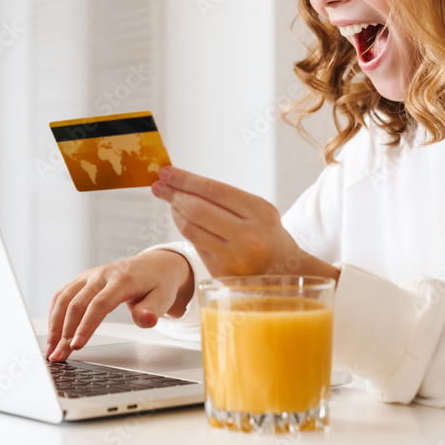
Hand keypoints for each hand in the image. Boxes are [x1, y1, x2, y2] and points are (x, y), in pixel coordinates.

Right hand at [46, 249, 193, 361]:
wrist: (155, 265)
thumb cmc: (158, 284)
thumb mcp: (163, 298)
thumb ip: (152, 310)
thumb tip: (146, 320)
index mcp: (122, 280)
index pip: (99, 304)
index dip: (86, 325)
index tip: (77, 345)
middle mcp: (102, 275)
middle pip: (76, 303)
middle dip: (65, 331)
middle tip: (59, 355)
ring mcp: (90, 276)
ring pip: (64, 298)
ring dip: (54, 324)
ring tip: (51, 348)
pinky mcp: (83, 280)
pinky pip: (62, 295)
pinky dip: (54, 314)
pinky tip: (53, 333)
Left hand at [151, 166, 338, 280]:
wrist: (284, 270)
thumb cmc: (266, 232)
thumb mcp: (257, 209)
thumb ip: (225, 198)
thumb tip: (182, 182)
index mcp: (260, 212)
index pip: (213, 189)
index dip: (185, 179)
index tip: (166, 171)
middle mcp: (248, 236)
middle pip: (198, 209)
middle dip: (174, 194)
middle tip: (160, 185)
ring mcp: (234, 258)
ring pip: (191, 229)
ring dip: (175, 212)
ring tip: (169, 200)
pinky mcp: (222, 273)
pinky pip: (195, 245)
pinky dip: (184, 228)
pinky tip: (180, 218)